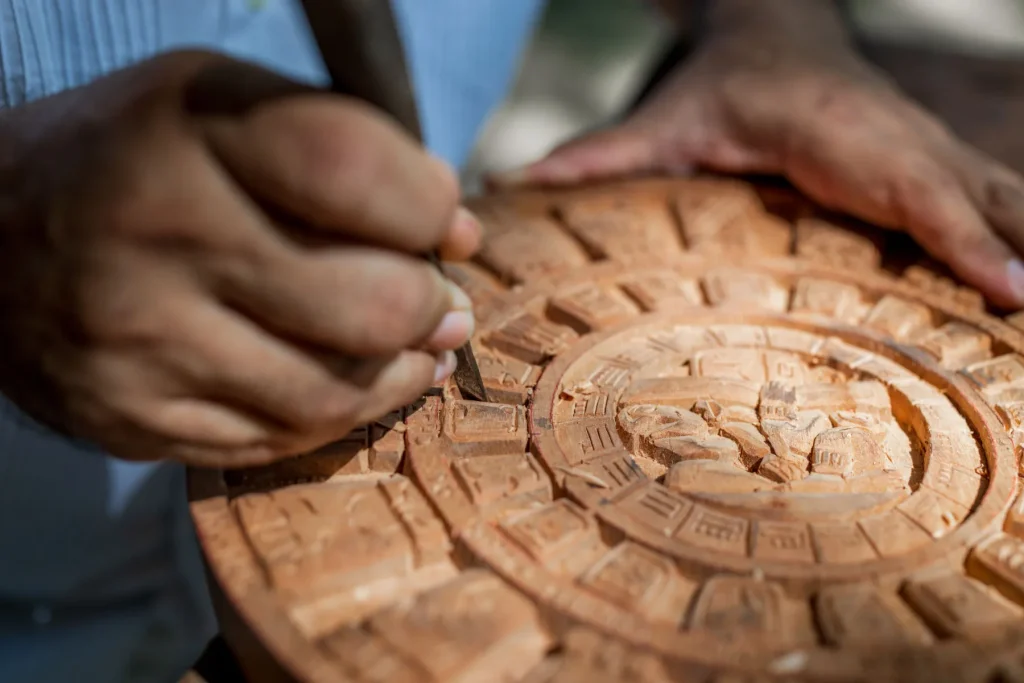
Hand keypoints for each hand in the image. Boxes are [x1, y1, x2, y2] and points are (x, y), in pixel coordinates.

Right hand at [0, 50, 480, 466]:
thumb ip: (345, 146)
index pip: (357, 173)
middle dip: (432, 306)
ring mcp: (138, 342)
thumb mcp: (227, 105)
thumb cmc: (140, 159)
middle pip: (369, 304)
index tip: (444, 224)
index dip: (428, 208)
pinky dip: (339, 414)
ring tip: (419, 346)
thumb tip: (455, 236)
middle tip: (440, 300)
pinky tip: (356, 383)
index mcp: (190, 134)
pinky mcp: (130, 417)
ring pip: (332, 391)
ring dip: (403, 372)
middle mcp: (156, 237)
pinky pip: (279, 439)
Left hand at [494, 37, 1023, 308]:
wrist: (770, 32)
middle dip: (1022, 251)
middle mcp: (895, 140)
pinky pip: (989, 198)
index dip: (965, 236)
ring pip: (1001, 194)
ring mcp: (921, 148)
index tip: (1012, 286)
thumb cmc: (720, 85)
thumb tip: (517, 187)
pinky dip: (1020, 236)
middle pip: (979, 195)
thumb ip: (602, 156)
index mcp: (838, 132)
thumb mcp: (662, 121)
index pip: (914, 187)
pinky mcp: (928, 161)